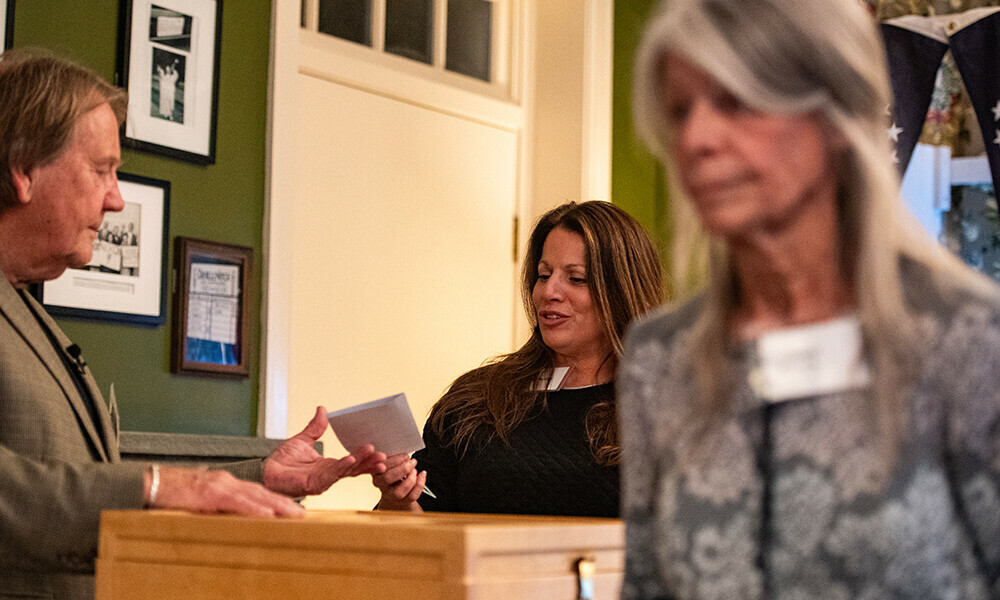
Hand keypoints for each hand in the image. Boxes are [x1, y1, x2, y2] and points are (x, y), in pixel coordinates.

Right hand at [151, 466, 303, 517]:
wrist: (151, 484)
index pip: (257, 492)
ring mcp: (219, 486)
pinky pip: (236, 502)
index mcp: (226, 484)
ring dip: (276, 505)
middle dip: (283, 503)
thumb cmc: (173, 494)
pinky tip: (266, 514)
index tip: (292, 510)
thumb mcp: (202, 501)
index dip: (276, 501)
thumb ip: (219, 507)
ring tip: (292, 514)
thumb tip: (234, 522)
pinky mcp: (209, 493)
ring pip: (254, 495)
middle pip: (262, 492)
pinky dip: (253, 508)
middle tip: (301, 514)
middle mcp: (227, 482)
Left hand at [263, 406, 387, 496]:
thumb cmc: (282, 460)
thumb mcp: (303, 440)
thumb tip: (322, 409)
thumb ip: (315, 428)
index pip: (353, 462)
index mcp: (329, 465)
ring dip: (361, 463)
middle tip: (384, 455)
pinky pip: (331, 475)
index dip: (366, 457)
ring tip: (374, 454)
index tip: (379, 450)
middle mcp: (329, 474)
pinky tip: (351, 460)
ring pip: (346, 471)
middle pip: (355, 469)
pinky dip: (342, 467)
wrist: (266, 470)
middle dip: (370, 462)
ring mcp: (323, 480)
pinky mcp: (313, 484)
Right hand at [372, 453, 425, 511]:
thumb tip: (402, 445)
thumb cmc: (392, 469)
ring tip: (414, 469)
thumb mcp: (389, 459)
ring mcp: (390, 494)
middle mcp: (380, 484)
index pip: (379, 467)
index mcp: (375, 471)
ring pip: (399, 492)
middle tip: (411, 461)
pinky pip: (412, 496)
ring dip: (410, 479)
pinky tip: (422, 474)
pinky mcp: (402, 501)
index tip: (404, 455)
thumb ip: (391, 454)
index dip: (391, 461)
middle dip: (402, 468)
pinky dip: (420, 484)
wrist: (394, 490)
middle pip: (387, 478)